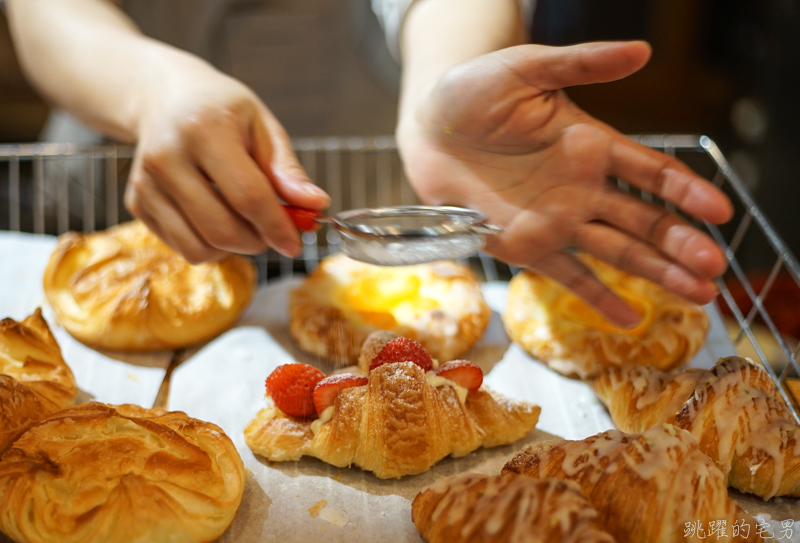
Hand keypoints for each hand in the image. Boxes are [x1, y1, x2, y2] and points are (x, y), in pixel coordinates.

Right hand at [124, 59, 328, 262]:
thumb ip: (288, 170)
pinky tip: (218, 219)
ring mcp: (146, 183)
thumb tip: (316, 205)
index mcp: (204, 129)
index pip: (248, 196)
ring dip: (234, 249)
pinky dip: (210, 246)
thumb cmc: (221, 111)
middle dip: (258, 242)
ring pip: (200, 247)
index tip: (296, 243)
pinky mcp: (137, 203)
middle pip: (222, 228)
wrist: (163, 97)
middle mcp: (167, 157)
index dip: (277, 227)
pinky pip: (183, 248)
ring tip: (246, 224)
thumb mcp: (262, 127)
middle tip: (273, 232)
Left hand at [397, 41, 732, 325]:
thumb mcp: (525, 68)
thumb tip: (642, 50)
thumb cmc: (473, 91)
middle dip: (680, 244)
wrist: (426, 127)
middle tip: (714, 267)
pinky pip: (567, 275)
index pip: (650, 171)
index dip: (686, 191)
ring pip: (617, 251)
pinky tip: (630, 319)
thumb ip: (580, 63)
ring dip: (657, 273)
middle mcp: (581, 188)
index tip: (718, 211)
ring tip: (699, 294)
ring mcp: (556, 220)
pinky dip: (597, 297)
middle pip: (643, 220)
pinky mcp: (525, 245)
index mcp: (590, 145)